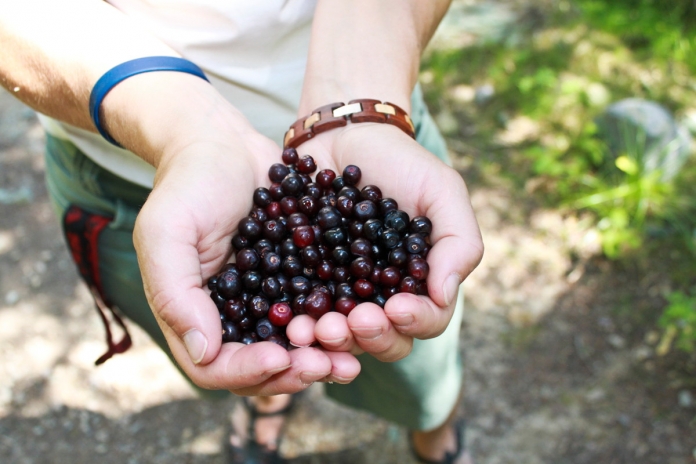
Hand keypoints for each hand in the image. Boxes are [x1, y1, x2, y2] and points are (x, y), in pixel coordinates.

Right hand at [133, 132, 360, 395]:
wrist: (224, 143)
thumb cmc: (188, 185)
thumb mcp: (166, 233)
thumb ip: (176, 293)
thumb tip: (204, 352)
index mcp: (196, 316)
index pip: (215, 367)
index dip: (247, 371)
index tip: (279, 358)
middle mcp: (235, 317)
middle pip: (263, 366)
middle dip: (296, 372)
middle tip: (327, 365)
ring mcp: (271, 300)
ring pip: (298, 346)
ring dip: (324, 356)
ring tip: (352, 359)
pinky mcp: (301, 279)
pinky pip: (321, 310)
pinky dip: (340, 322)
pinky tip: (365, 320)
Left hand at [286, 123, 482, 361]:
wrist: (343, 135)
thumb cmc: (400, 162)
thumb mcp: (442, 191)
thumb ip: (458, 241)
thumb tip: (444, 295)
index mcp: (418, 283)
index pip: (427, 319)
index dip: (415, 321)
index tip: (397, 306)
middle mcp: (382, 296)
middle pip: (383, 339)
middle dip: (370, 337)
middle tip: (353, 320)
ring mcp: (341, 292)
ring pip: (341, 335)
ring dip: (331, 338)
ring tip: (318, 327)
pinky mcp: (304, 282)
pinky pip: (301, 310)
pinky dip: (297, 320)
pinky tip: (289, 318)